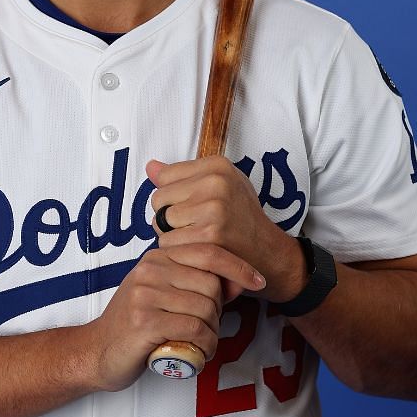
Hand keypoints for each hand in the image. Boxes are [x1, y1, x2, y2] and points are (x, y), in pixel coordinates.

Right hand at [83, 244, 263, 390]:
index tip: (259, 281)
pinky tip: (199, 353)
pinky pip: (194, 329)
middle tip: (206, 330)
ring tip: (200, 344)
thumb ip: (197, 286)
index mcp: (157, 258)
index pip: (208, 252)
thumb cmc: (137, 325)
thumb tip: (238, 282)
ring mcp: (145, 294)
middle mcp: (150, 270)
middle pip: (211, 284)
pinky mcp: (145, 321)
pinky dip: (205, 345)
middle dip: (218, 312)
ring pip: (205, 308)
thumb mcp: (166, 296)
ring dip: (212, 333)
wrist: (97, 352)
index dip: (238, 266)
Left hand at [147, 158, 305, 300]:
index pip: (164, 176)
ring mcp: (213, 208)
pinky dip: (176, 250)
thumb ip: (184, 175)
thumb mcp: (221, 184)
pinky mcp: (209, 235)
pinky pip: (168, 241)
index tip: (191, 205)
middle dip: (168, 215)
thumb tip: (150, 167)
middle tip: (192, 224)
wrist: (267, 250)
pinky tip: (195, 249)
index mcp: (217, 165)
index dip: (172, 195)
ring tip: (195, 236)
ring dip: (171, 234)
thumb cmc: (240, 216)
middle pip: (158, 198)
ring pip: (160, 221)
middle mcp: (216, 182)